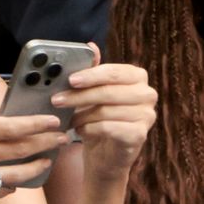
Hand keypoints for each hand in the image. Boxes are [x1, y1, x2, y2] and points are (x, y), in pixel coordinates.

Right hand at [0, 95, 69, 203]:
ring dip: (37, 167)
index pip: (11, 126)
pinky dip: (10, 186)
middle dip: (46, 142)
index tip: (52, 120)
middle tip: (63, 138)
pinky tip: (17, 182)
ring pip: (16, 173)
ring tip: (47, 161)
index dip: (36, 123)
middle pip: (20, 148)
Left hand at [50, 44, 156, 181]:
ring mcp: (147, 115)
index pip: (114, 71)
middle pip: (108, 91)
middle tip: (56, 100)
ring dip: (81, 115)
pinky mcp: (140, 135)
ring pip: (106, 111)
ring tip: (69, 119)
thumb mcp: (93, 94)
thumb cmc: (99, 121)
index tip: (70, 80)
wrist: (106, 157)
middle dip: (79, 96)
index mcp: (137, 77)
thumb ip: (93, 71)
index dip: (91, 75)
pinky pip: (109, 128)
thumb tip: (90, 45)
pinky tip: (81, 131)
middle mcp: (147, 94)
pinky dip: (90, 129)